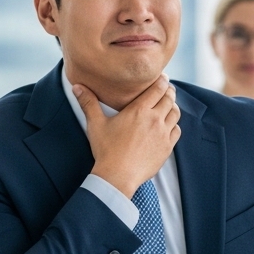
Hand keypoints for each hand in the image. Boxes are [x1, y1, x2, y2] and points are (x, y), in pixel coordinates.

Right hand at [76, 75, 180, 195]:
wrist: (118, 176)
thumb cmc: (106, 150)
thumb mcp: (95, 124)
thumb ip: (88, 103)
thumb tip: (76, 87)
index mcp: (139, 110)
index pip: (157, 88)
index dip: (162, 80)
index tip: (162, 77)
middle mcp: (155, 119)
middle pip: (169, 98)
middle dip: (169, 91)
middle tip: (166, 88)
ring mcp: (163, 134)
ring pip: (175, 113)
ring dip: (173, 106)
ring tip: (168, 105)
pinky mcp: (167, 148)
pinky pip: (177, 130)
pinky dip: (174, 125)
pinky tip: (168, 125)